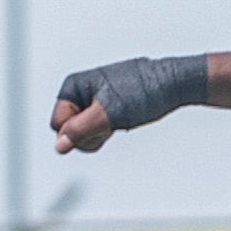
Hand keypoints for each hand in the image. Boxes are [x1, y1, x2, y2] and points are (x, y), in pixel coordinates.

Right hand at [52, 56, 206, 152]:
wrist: (173, 83)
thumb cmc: (144, 91)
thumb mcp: (109, 114)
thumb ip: (81, 130)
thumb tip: (60, 146)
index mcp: (74, 85)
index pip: (58, 124)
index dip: (77, 132)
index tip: (100, 125)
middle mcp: (81, 90)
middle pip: (69, 129)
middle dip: (89, 133)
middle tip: (112, 124)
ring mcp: (95, 99)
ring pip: (85, 131)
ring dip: (101, 133)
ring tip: (121, 120)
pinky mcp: (107, 107)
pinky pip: (98, 127)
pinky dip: (109, 130)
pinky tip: (124, 121)